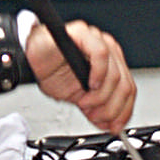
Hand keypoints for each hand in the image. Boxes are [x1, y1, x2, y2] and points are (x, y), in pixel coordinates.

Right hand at [27, 17, 136, 133]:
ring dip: (100, 96)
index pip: (129, 89)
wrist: (30, 60)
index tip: (114, 126)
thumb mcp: (79, 98)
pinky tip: (89, 84)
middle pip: (125, 85)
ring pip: (115, 74)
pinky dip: (98, 74)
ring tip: (84, 103)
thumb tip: (110, 124)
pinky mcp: (84, 33)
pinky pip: (100, 54)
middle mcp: (108, 51)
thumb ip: (98, 109)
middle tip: (96, 116)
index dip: (124, 112)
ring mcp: (97, 40)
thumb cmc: (52, 72)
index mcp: (111, 65)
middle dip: (111, 108)